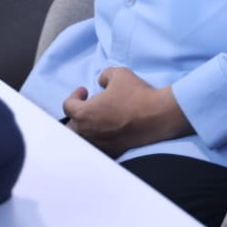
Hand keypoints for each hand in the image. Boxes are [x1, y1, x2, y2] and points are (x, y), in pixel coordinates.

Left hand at [62, 67, 191, 157]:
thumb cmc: (136, 94)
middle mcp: (89, 133)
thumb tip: (102, 82)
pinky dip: (100, 139)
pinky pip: (99, 147)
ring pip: (84, 139)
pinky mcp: (114, 152)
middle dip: (78, 115)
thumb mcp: (118, 74)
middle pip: (72, 127)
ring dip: (87, 128)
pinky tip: (111, 130)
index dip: (75, 96)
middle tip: (90, 106)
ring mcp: (101, 145)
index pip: (68, 106)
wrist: (158, 116)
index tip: (85, 91)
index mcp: (85, 114)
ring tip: (99, 119)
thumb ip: (104, 76)